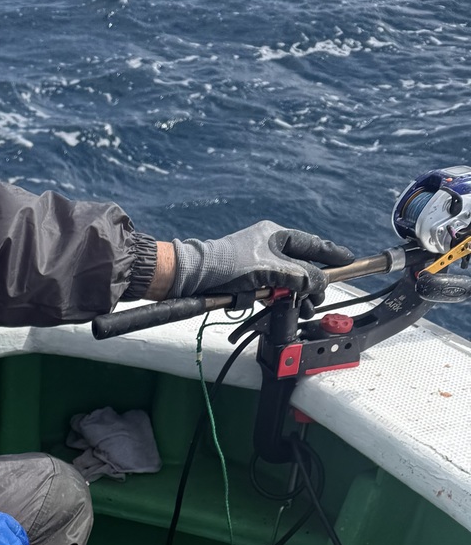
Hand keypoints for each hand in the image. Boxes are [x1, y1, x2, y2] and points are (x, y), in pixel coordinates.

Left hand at [172, 221, 355, 304]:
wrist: (195, 277)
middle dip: (312, 283)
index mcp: (276, 236)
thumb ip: (299, 276)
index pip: (311, 244)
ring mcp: (258, 264)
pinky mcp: (248, 280)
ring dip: (296, 295)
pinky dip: (279, 299)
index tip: (348, 261)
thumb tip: (321, 282)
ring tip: (304, 309)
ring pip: (287, 280)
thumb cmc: (230, 265)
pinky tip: (285, 308)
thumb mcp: (271, 270)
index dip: (331, 254)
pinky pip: (272, 290)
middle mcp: (268, 247)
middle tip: (318, 299)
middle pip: (301, 266)